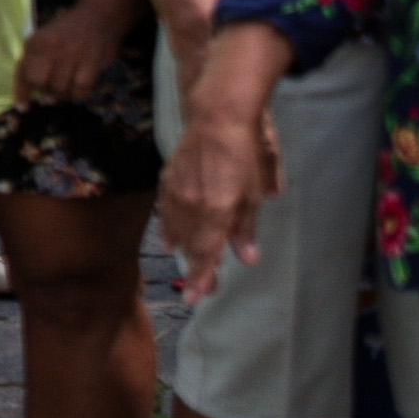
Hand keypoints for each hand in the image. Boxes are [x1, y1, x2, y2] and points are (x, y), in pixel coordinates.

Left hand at [15, 0, 123, 107]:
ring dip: (63, 94)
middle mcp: (52, 48)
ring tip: (68, 84)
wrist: (99, 16)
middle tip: (52, 89)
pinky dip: (79, 94)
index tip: (23, 107)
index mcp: (36, 41)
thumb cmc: (68, 30)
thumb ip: (35, 59)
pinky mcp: (92, 63)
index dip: (22, 92)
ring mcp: (73, 56)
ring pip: (61, 90)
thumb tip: (30, 89)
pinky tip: (81, 85)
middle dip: (44, 91)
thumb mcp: (44, 37)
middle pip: (40, 83)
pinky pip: (81, 91)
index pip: (24, 71)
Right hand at [159, 110, 276, 303]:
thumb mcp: (252, 195)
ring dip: (183, 251)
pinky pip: (165, 212)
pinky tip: (167, 239)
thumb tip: (246, 258)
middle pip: (190, 247)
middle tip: (202, 291)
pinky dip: (167, 228)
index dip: (200, 279)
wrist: (216, 118)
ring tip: (187, 265)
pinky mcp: (169, 181)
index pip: (205, 255)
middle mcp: (191, 208)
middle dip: (196, 270)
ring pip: (176, 231)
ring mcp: (176, 194)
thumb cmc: (243, 155)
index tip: (195, 300)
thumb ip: (246, 228)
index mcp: (214, 213)